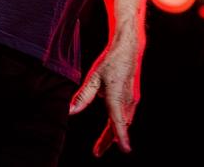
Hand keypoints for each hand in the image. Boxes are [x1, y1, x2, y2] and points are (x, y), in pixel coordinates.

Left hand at [68, 42, 141, 156]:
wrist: (128, 50)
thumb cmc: (110, 62)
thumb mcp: (94, 77)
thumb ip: (83, 96)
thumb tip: (70, 111)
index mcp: (116, 95)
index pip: (118, 119)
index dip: (121, 135)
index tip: (125, 149)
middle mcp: (127, 100)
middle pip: (119, 126)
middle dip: (108, 140)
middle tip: (97, 153)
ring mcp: (131, 100)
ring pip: (123, 122)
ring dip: (113, 134)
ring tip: (100, 146)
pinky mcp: (132, 99)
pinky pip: (125, 116)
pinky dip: (118, 125)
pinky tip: (112, 130)